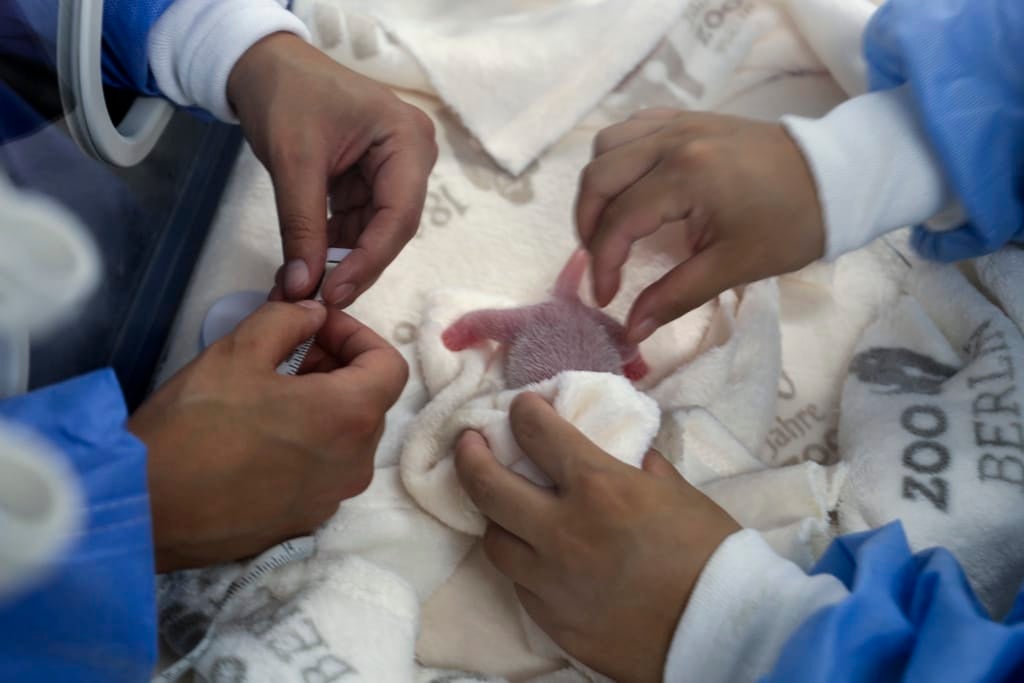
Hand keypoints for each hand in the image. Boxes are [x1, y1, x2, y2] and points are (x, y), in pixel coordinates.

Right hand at [129, 301, 407, 571]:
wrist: (145, 509)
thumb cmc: (193, 425)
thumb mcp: (238, 351)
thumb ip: (288, 321)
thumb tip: (314, 316)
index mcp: (350, 416)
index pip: (390, 365)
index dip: (357, 336)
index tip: (317, 328)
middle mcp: (356, 462)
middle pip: (370, 401)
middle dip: (337, 368)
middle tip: (288, 353)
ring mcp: (333, 497)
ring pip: (348, 437)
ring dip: (323, 405)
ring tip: (270, 392)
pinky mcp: (307, 520)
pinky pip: (324, 470)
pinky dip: (309, 443)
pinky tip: (260, 436)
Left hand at [227, 33, 437, 304]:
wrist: (264, 64)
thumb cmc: (285, 94)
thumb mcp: (293, 161)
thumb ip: (301, 226)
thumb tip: (302, 288)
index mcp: (407, 141)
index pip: (399, 216)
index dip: (368, 261)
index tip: (334, 293)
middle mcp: (411, 157)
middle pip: (391, 229)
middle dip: (354, 266)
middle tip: (319, 301)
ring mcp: (393, 171)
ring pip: (373, 233)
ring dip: (339, 261)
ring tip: (304, 290)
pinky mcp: (370, 181)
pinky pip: (357, 224)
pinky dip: (331, 246)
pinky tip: (305, 268)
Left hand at [454, 394, 739, 682]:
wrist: (723, 633)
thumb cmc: (710, 554)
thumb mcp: (678, 491)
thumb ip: (639, 466)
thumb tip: (622, 454)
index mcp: (597, 487)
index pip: (536, 433)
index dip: (524, 411)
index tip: (523, 407)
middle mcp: (561, 531)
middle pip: (486, 485)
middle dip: (470, 454)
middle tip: (469, 442)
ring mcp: (550, 580)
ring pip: (493, 540)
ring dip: (495, 517)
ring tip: (503, 508)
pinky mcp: (551, 620)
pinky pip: (520, 584)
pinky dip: (524, 564)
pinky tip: (538, 558)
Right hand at [576, 109, 823, 342]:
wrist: (836, 177)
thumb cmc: (790, 225)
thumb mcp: (733, 266)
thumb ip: (675, 296)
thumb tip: (631, 331)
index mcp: (686, 176)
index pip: (619, 221)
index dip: (603, 265)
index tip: (607, 299)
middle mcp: (672, 140)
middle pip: (599, 177)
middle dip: (588, 226)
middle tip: (601, 263)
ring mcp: (678, 123)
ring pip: (607, 146)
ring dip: (598, 188)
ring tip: (610, 224)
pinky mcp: (687, 118)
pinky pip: (632, 129)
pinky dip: (619, 158)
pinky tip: (631, 187)